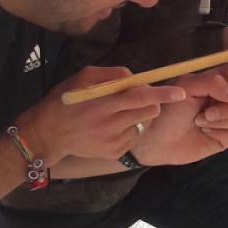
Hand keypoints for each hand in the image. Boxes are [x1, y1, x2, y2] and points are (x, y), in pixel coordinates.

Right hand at [18, 66, 184, 164]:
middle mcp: (110, 124)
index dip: (161, 94)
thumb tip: (136, 78)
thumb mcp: (83, 78)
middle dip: (151, 102)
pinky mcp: (114, 152)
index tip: (180, 93)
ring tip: (117, 113)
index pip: (139, 97)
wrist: (48, 134)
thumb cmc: (66, 101)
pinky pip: (134, 136)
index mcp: (103, 103)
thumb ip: (112, 75)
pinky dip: (128, 129)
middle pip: (149, 111)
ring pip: (143, 123)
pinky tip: (110, 128)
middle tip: (136, 99)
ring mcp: (114, 141)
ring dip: (138, 115)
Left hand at [131, 72, 227, 165]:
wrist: (157, 140)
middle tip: (203, 114)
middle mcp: (226, 97)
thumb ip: (211, 82)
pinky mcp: (227, 136)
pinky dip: (222, 135)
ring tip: (199, 123)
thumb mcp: (185, 88)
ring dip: (220, 122)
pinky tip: (206, 134)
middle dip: (227, 108)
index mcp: (217, 80)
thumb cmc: (167, 110)